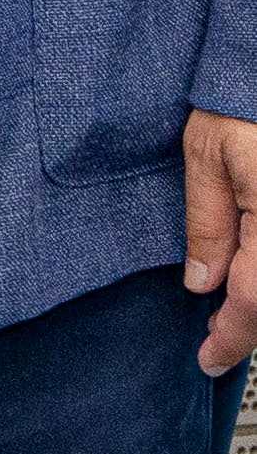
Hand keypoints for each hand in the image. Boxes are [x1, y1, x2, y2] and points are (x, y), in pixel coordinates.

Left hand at [188, 110, 256, 375]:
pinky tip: (250, 279)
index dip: (230, 338)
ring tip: (231, 317)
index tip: (206, 360)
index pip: (255, 301)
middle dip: (250, 327)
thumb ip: (208, 224)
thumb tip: (201, 284)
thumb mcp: (208, 154)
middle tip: (215, 345)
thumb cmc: (242, 94)